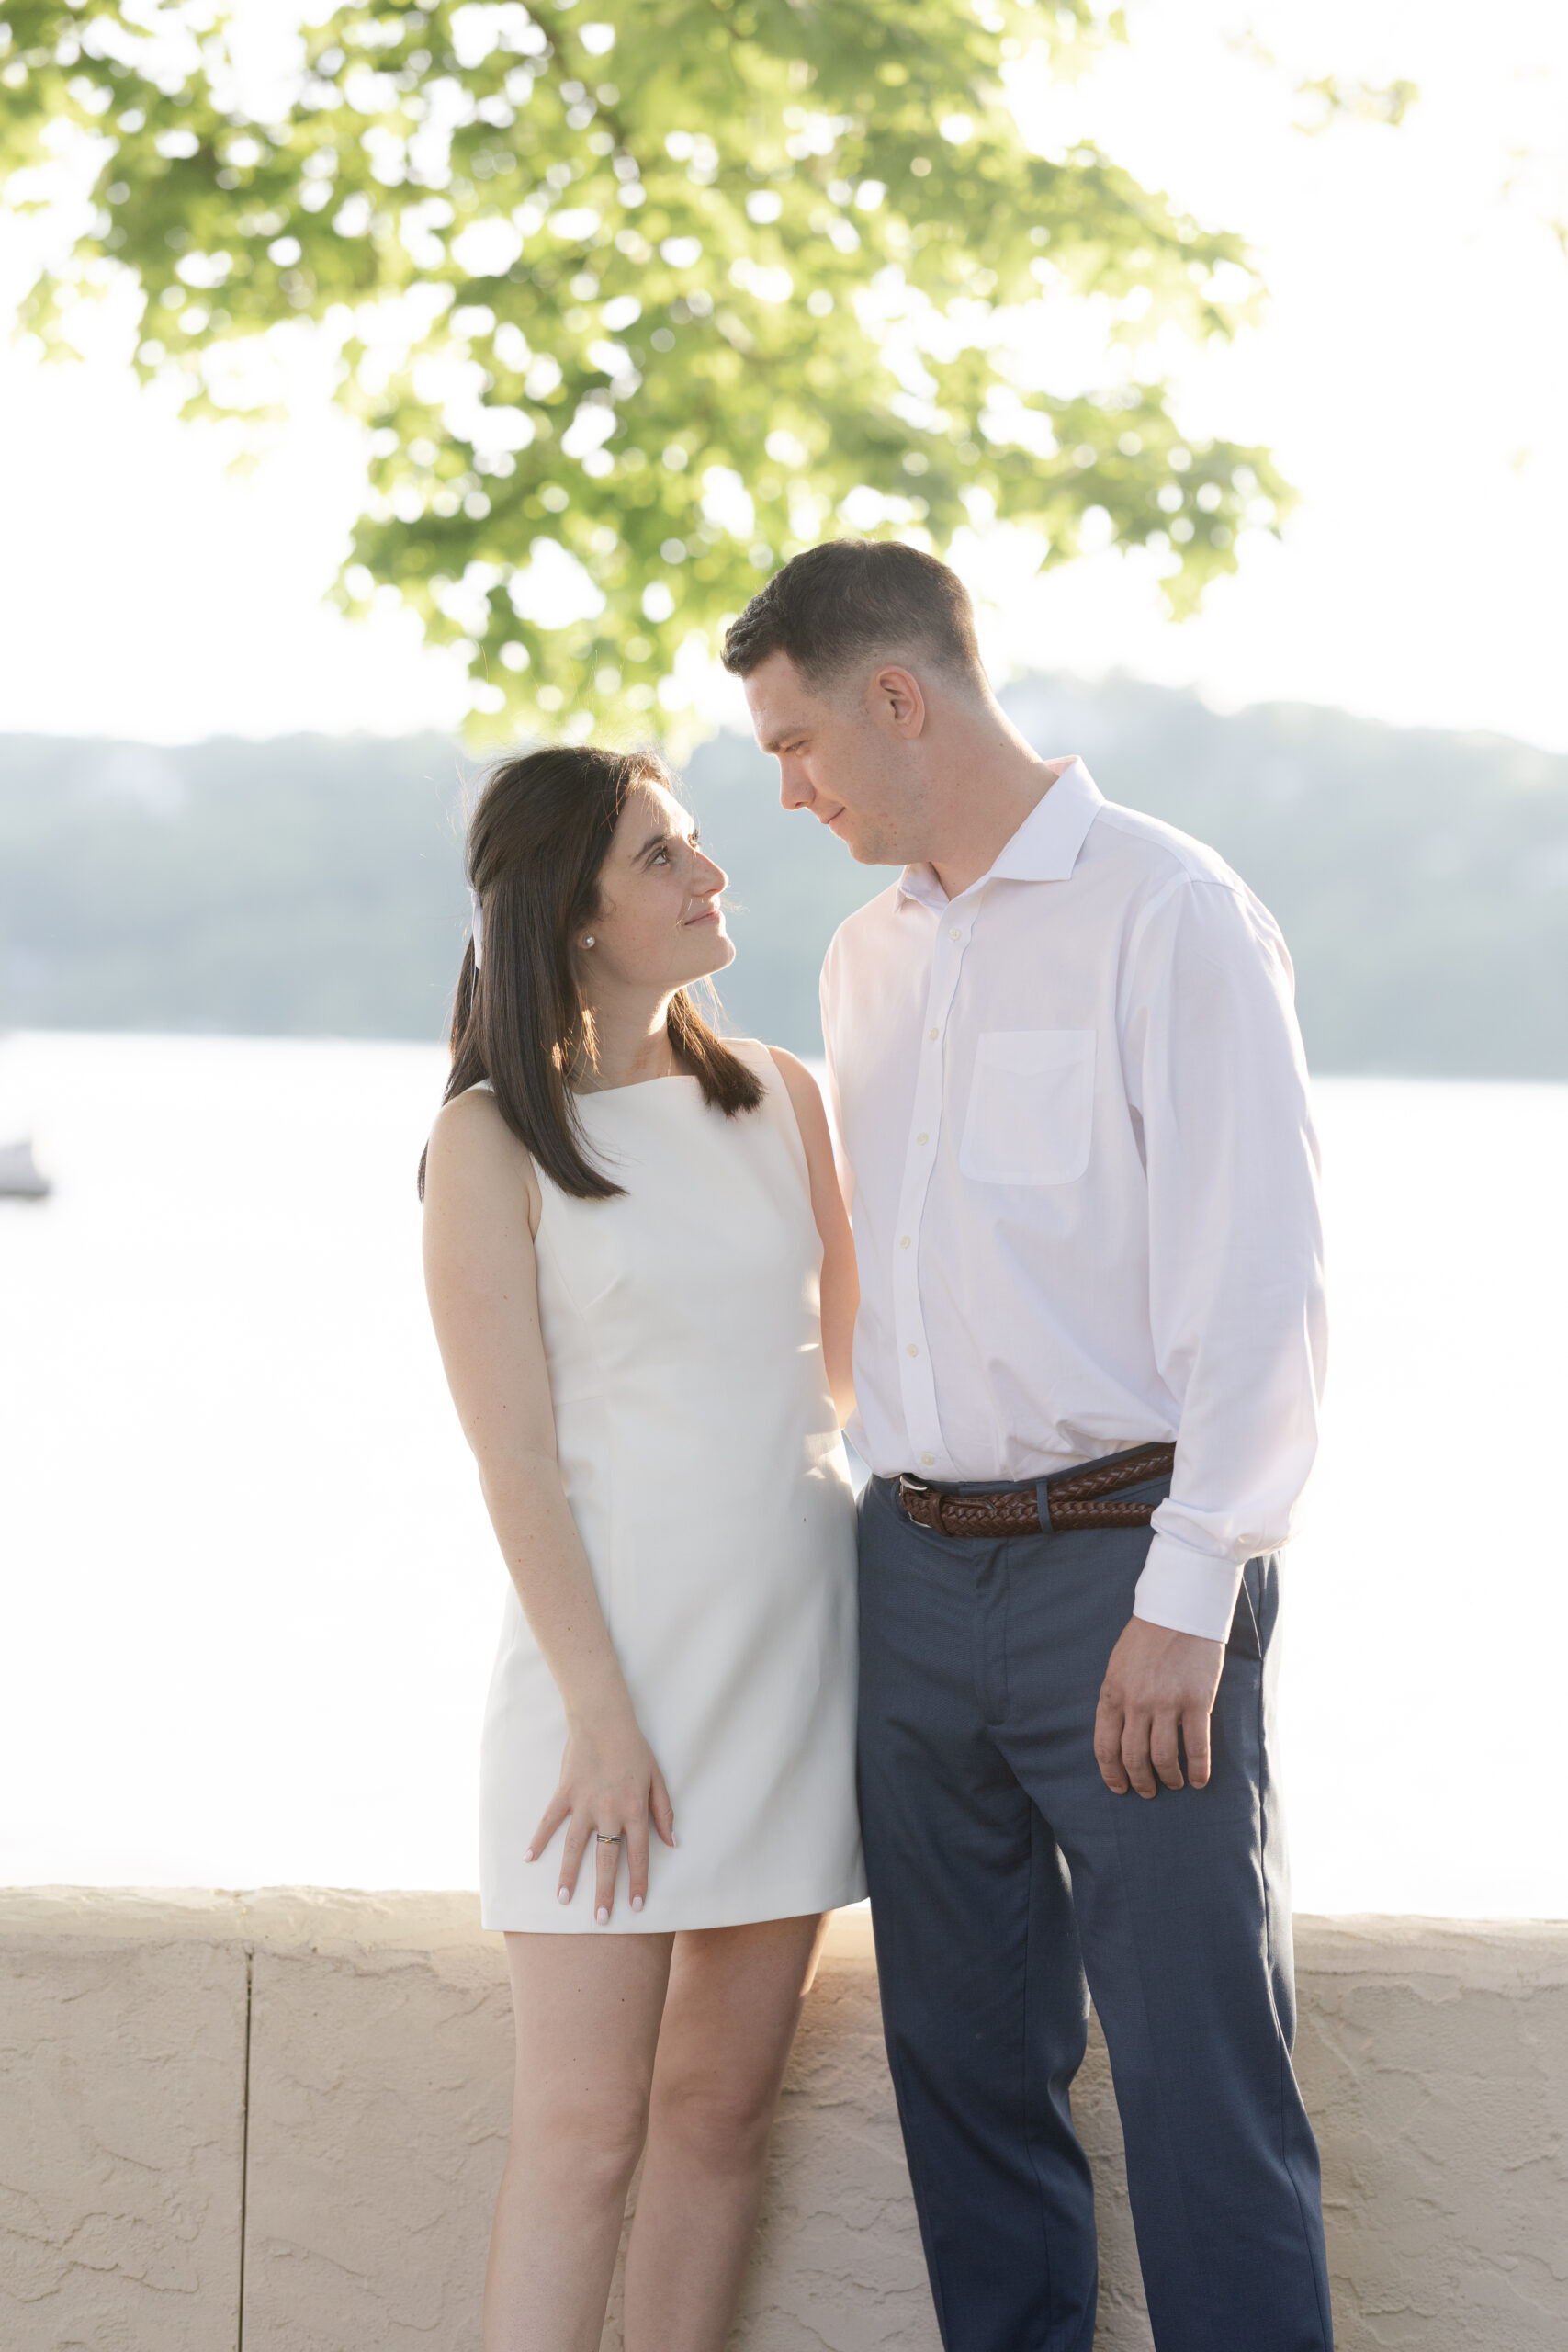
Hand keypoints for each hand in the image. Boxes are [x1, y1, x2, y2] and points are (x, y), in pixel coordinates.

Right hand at [526, 1711, 676, 1920]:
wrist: (604, 1719)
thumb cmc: (634, 1748)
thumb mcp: (657, 1778)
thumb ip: (664, 1812)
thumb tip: (672, 1841)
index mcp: (634, 1810)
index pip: (639, 1855)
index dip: (638, 1882)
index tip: (636, 1906)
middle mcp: (609, 1813)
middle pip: (607, 1859)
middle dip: (605, 1892)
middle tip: (601, 1920)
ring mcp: (584, 1804)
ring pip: (576, 1847)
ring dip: (570, 1875)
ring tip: (564, 1900)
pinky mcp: (564, 1794)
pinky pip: (549, 1821)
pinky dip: (539, 1839)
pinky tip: (529, 1858)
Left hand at [1094, 1617, 1224, 1796]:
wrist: (1179, 1610)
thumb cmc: (1147, 1636)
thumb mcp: (1118, 1665)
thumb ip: (1117, 1698)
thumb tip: (1118, 1732)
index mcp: (1113, 1693)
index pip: (1105, 1746)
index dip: (1111, 1773)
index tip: (1118, 1787)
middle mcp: (1136, 1703)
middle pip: (1133, 1758)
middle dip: (1140, 1781)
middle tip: (1147, 1791)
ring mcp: (1167, 1703)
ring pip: (1163, 1758)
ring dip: (1168, 1778)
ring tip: (1174, 1784)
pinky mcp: (1197, 1701)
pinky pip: (1197, 1746)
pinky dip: (1198, 1769)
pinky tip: (1199, 1780)